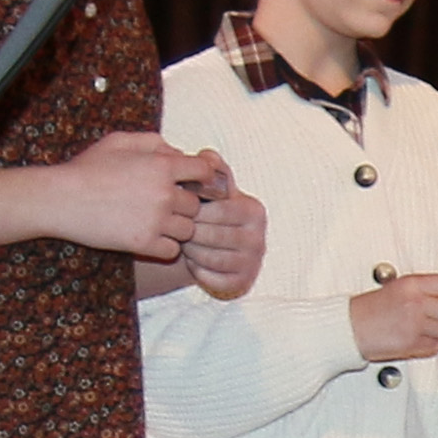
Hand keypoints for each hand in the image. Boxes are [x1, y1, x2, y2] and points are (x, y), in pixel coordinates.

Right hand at [46, 130, 222, 262]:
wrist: (60, 199)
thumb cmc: (87, 168)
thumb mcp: (118, 141)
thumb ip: (153, 142)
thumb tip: (178, 153)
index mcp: (162, 166)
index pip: (204, 172)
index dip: (200, 178)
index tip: (188, 184)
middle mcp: (164, 194)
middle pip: (196, 205)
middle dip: (183, 205)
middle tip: (162, 206)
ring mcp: (156, 221)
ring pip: (187, 230)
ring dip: (175, 227)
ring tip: (154, 222)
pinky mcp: (143, 243)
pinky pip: (172, 250)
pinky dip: (164, 246)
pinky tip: (149, 237)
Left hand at [180, 161, 266, 300]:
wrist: (216, 246)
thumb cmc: (211, 212)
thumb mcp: (213, 188)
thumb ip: (210, 169)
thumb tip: (206, 155)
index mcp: (254, 211)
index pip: (219, 211)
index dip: (195, 212)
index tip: (183, 211)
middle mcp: (259, 238)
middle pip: (212, 235)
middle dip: (190, 232)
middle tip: (177, 230)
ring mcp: (253, 263)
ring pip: (210, 258)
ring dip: (191, 251)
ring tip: (184, 244)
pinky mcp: (243, 283)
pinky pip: (212, 279)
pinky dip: (198, 271)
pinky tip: (194, 262)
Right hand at [350, 271, 437, 361]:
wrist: (349, 328)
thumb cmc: (372, 308)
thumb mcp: (400, 288)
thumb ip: (427, 289)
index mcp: (413, 284)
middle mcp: (416, 302)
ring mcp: (415, 324)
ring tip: (429, 328)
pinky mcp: (411, 343)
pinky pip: (435, 346)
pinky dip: (431, 345)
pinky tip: (418, 338)